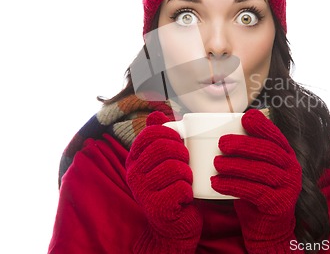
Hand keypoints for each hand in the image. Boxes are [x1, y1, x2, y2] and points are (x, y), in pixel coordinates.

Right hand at [126, 111, 201, 252]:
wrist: (174, 224)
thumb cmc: (172, 186)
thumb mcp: (164, 159)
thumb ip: (159, 136)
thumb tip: (155, 112)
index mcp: (134, 158)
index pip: (151, 133)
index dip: (171, 134)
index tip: (179, 143)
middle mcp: (133, 174)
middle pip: (163, 148)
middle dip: (182, 153)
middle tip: (185, 163)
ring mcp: (143, 192)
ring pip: (175, 168)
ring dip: (187, 174)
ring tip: (184, 181)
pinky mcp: (157, 207)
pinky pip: (181, 188)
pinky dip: (189, 191)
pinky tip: (184, 197)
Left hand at [211, 109, 301, 252]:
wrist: (266, 228)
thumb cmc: (256, 192)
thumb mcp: (255, 169)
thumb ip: (248, 153)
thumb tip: (221, 131)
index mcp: (286, 155)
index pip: (276, 136)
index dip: (262, 125)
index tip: (245, 118)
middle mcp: (292, 168)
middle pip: (269, 151)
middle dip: (244, 144)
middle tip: (222, 143)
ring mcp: (288, 187)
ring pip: (262, 171)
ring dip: (236, 165)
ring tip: (216, 163)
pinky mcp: (279, 204)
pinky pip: (255, 191)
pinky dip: (233, 185)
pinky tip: (217, 183)